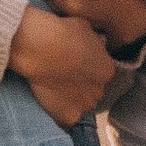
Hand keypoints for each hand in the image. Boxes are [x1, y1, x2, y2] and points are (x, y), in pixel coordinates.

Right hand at [7, 2, 117, 124]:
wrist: (38, 47)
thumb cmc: (60, 32)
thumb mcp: (85, 27)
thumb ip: (93, 41)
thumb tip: (95, 44)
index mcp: (107, 69)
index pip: (103, 73)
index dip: (89, 69)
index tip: (76, 64)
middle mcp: (101, 89)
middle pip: (93, 90)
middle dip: (82, 85)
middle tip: (64, 75)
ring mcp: (85, 104)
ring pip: (81, 104)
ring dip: (72, 99)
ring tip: (55, 87)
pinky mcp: (68, 116)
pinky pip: (66, 117)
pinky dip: (59, 111)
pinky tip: (49, 98)